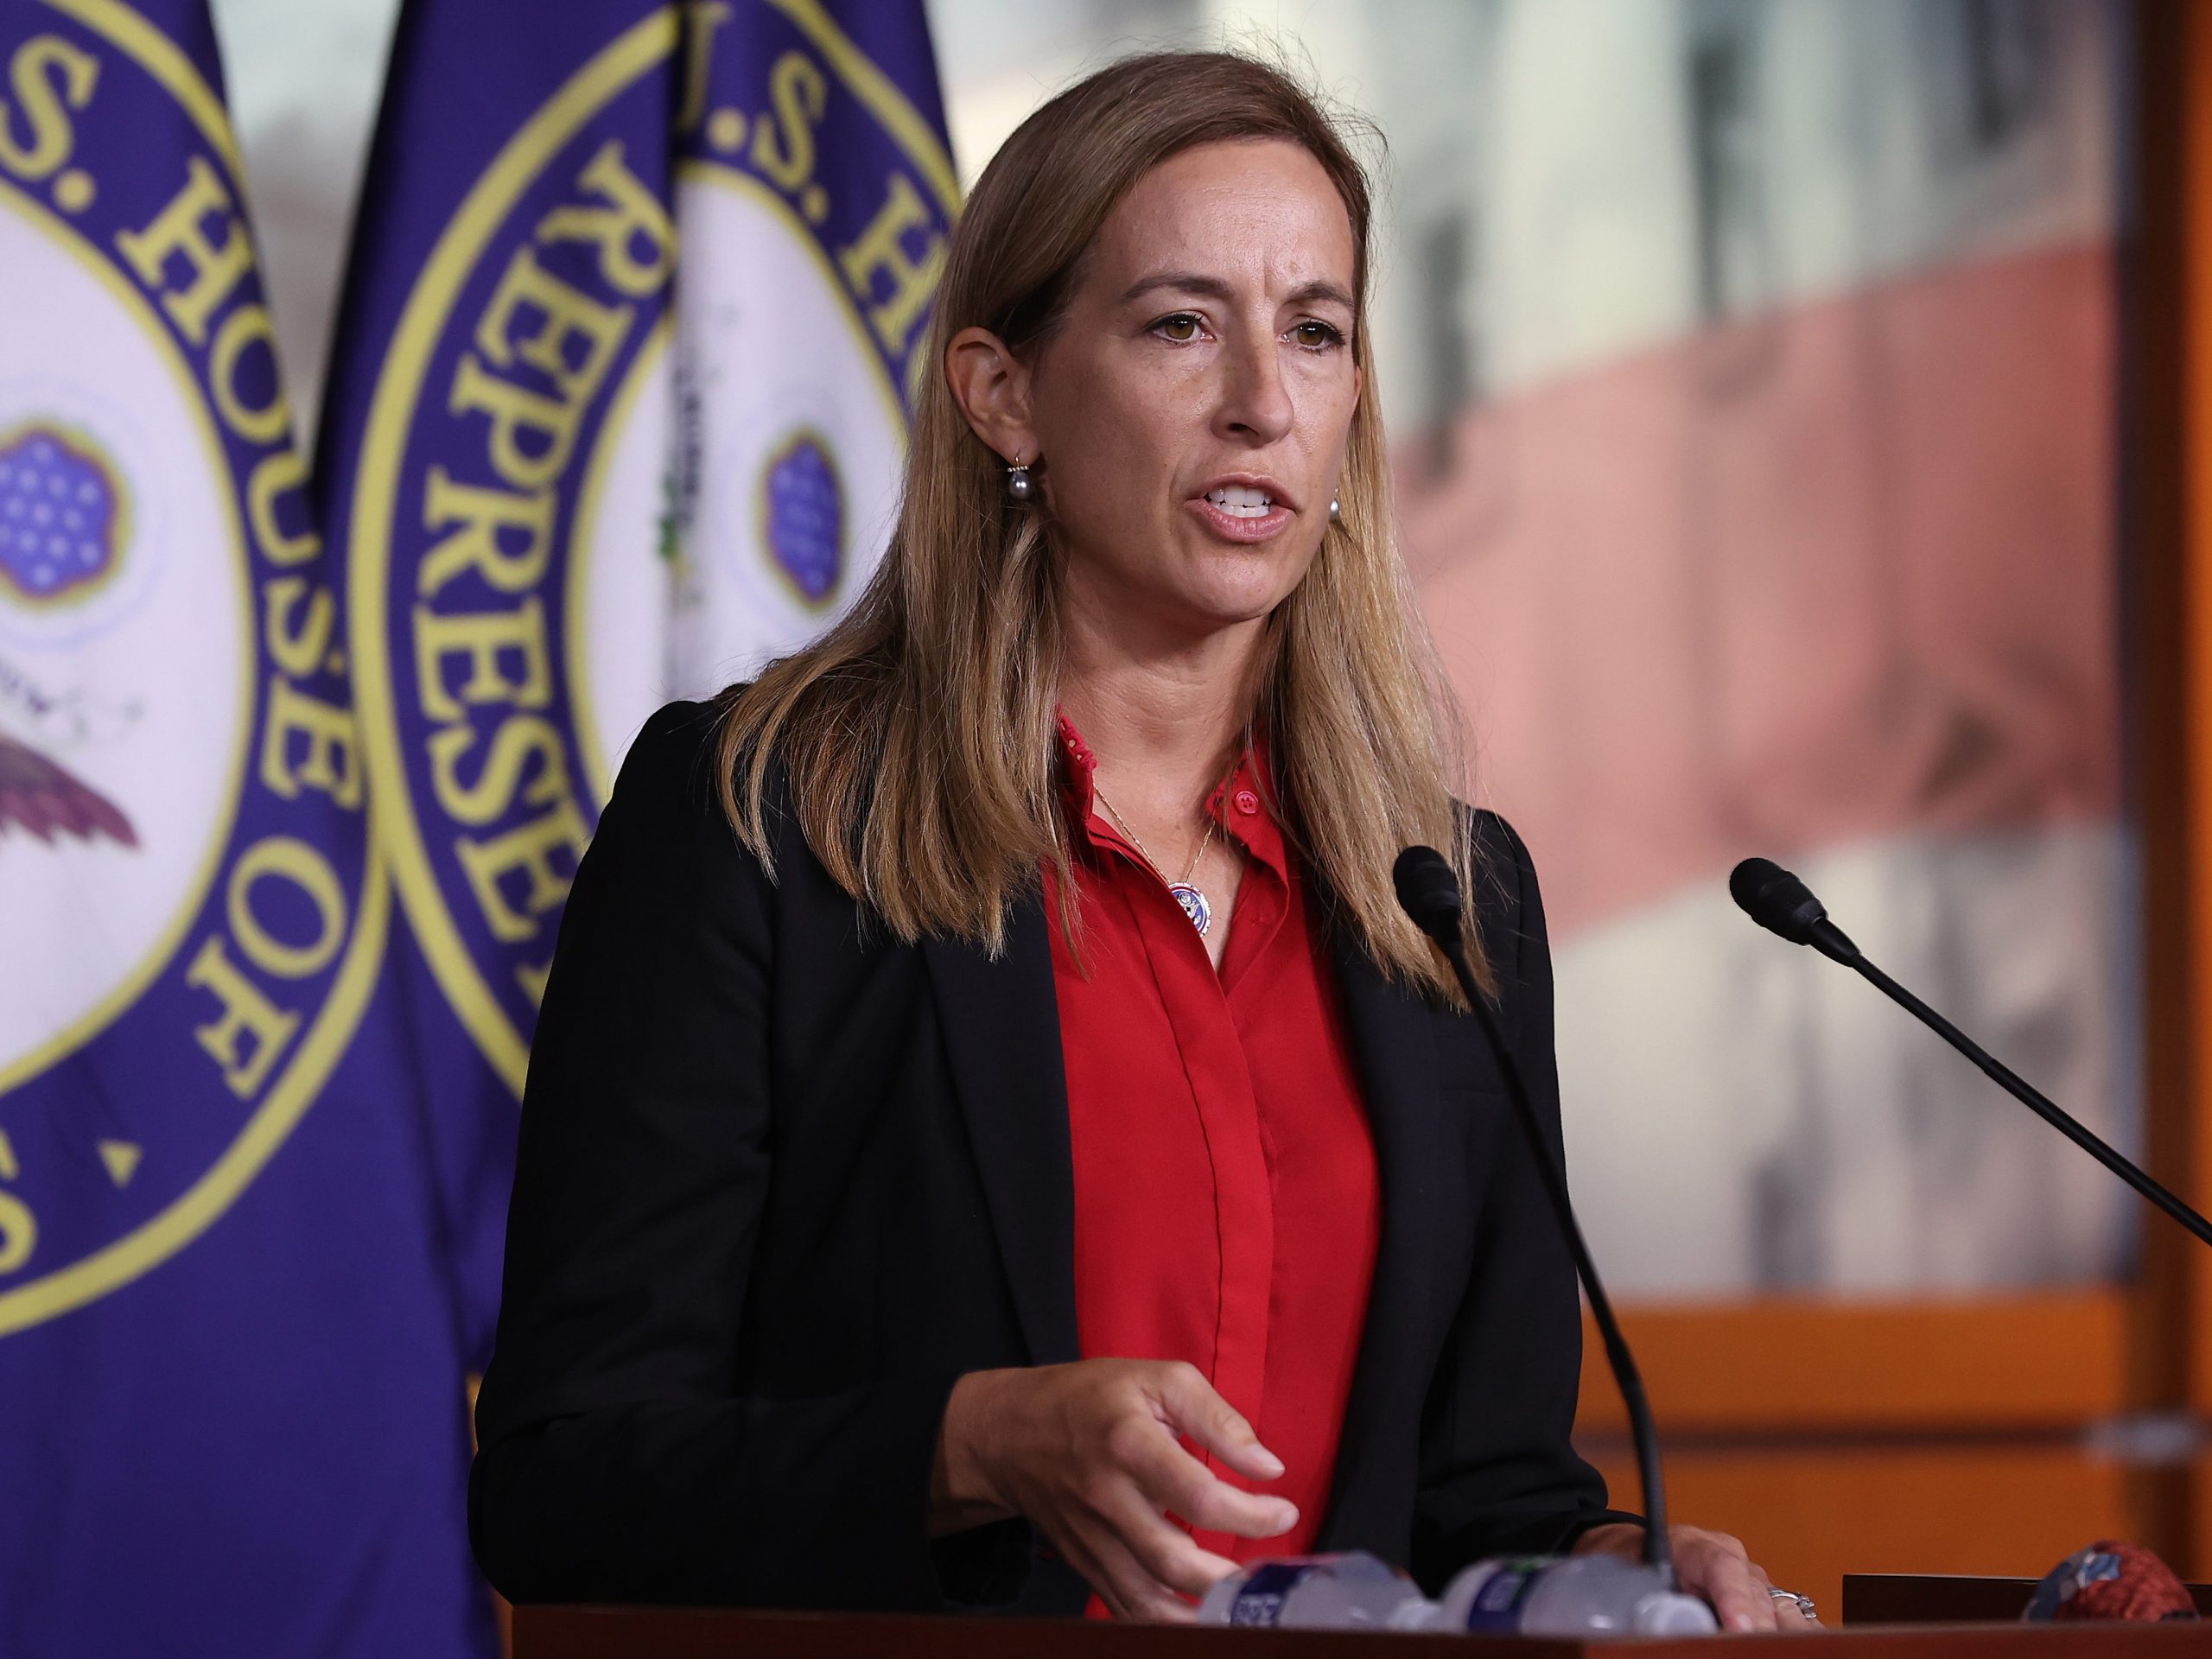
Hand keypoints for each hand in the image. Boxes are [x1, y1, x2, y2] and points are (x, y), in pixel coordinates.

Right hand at [930, 1360, 1296, 1621]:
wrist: (1009, 1433)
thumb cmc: (1092, 1398)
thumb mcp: (1158, 1379)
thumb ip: (1218, 1419)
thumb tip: (1269, 1468)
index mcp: (1128, 1443)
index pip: (1198, 1495)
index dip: (1251, 1513)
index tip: (1284, 1512)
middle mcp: (1107, 1499)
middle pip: (1173, 1562)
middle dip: (1230, 1579)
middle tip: (1267, 1571)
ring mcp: (1091, 1540)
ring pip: (1147, 1601)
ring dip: (1201, 1615)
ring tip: (1242, 1606)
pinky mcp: (1084, 1565)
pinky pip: (1126, 1610)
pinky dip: (1166, 1624)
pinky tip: (1200, 1618)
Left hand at [1574, 1522, 1820, 1633]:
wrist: (1635, 1555)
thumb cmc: (1631, 1565)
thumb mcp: (1633, 1579)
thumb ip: (1656, 1601)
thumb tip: (1670, 1622)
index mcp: (1694, 1546)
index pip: (1721, 1567)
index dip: (1733, 1599)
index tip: (1739, 1626)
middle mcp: (1732, 1560)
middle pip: (1753, 1595)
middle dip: (1756, 1627)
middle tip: (1754, 1647)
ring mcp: (1751, 1580)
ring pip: (1778, 1607)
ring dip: (1780, 1632)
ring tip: (1784, 1648)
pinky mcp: (1764, 1600)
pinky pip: (1786, 1616)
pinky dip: (1795, 1632)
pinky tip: (1805, 1646)